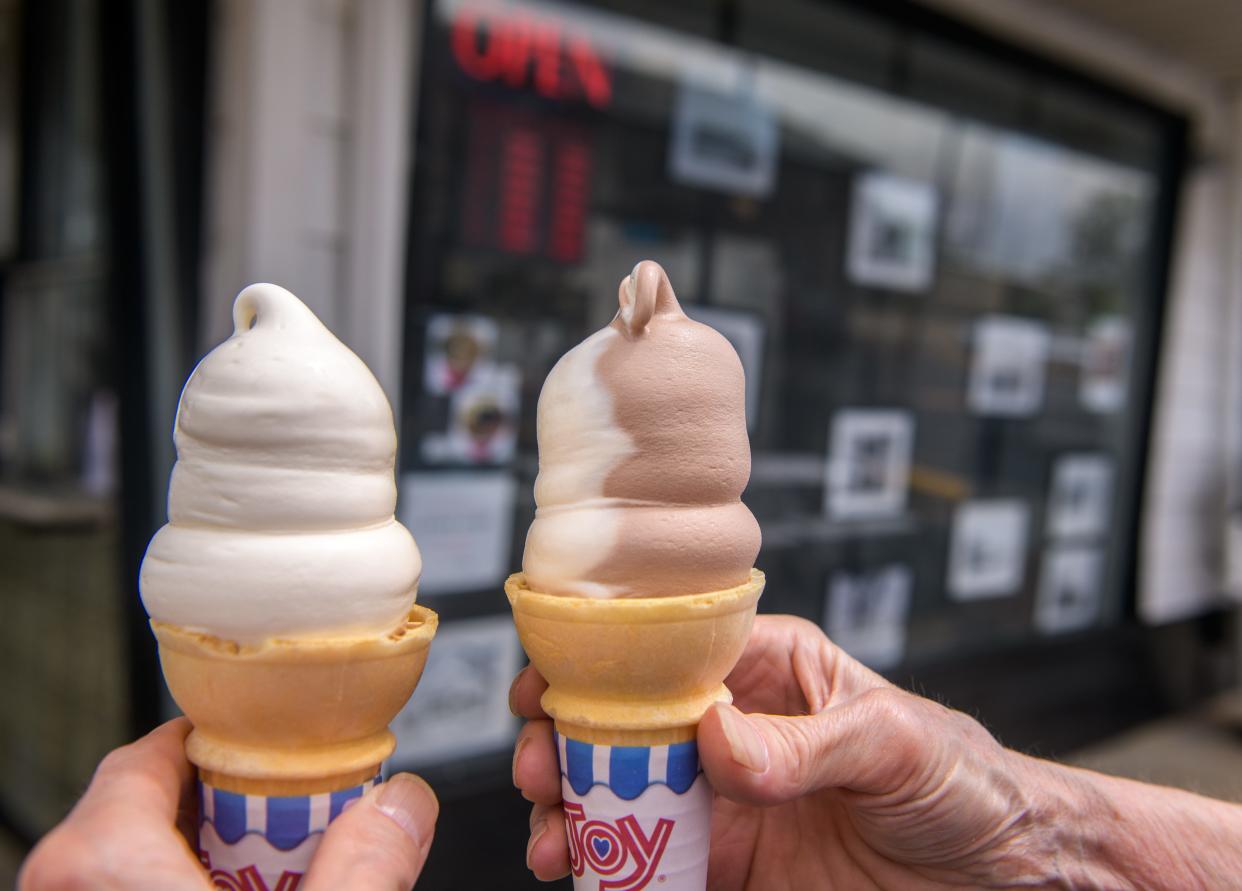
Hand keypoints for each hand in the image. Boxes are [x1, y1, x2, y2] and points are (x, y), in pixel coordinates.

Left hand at [19, 718, 437, 890]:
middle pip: (149, 810)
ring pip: (138, 866)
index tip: (272, 747)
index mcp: (97, 864)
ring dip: (210, 867)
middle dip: (230, 812)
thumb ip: (367, 866)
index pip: (150, 755)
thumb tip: (404, 803)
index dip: (223, 742)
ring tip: (280, 881)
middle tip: (294, 831)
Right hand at [510, 614, 1053, 889]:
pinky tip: (586, 878)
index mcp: (767, 668)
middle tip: (540, 771)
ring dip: (575, 812)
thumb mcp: (895, 740)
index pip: (667, 650)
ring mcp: (728, 801)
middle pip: (625, 725)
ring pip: (626, 796)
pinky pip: (657, 864)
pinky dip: (612, 871)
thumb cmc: (965, 779)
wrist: (1008, 876)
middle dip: (567, 741)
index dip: (598, 663)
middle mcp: (734, 730)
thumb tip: (716, 740)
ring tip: (552, 839)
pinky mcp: (733, 867)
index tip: (547, 687)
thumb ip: (805, 743)